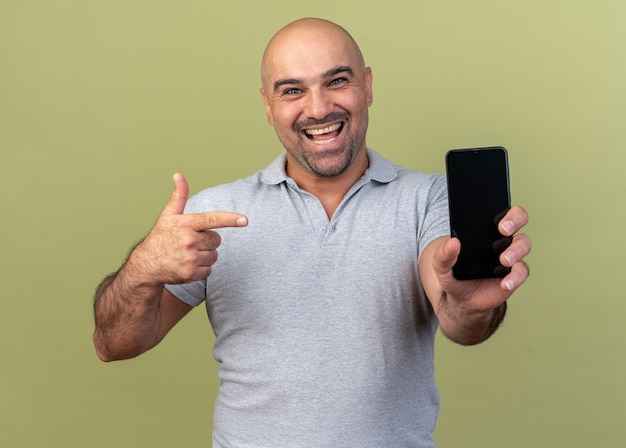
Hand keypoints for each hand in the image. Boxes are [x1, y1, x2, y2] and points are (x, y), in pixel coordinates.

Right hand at [127, 173, 247, 285]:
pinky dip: (201, 269)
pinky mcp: (190, 274)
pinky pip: (209, 270)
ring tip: (188, 254)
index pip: (212, 219)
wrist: (146, 265)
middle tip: (191, 242)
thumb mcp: (168, 216)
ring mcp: (189, 258)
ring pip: (214, 255)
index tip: (245, 220)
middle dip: (208, 241)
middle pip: (217, 240)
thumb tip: (179, 175)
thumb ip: (179, 196)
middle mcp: (188, 241)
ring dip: (205, 255)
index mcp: (186, 224)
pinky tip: (188, 265)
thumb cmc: (161, 237)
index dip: (230, 219)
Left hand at [434, 205, 531, 311]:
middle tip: (503, 230)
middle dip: (515, 220)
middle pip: (519, 220)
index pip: (500, 211)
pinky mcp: (513, 274)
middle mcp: (501, 239)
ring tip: (504, 260)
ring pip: (523, 244)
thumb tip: (452, 242)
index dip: (505, 211)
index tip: (499, 221)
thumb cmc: (454, 275)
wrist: (461, 300)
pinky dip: (515, 278)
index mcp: (485, 229)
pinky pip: (521, 272)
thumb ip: (443, 255)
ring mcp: (510, 256)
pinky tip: (505, 283)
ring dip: (515, 251)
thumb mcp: (442, 265)